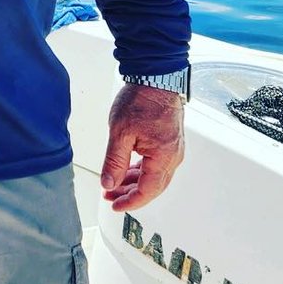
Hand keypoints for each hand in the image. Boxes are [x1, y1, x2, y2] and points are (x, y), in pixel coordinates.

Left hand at [100, 83, 184, 211]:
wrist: (156, 78)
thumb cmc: (142, 100)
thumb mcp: (120, 133)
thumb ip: (115, 161)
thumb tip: (109, 183)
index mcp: (164, 157)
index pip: (148, 190)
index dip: (131, 201)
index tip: (115, 205)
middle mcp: (173, 157)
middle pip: (152, 186)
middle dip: (130, 194)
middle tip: (109, 197)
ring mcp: (172, 149)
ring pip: (153, 176)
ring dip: (133, 183)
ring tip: (113, 185)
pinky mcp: (168, 142)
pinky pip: (155, 164)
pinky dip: (140, 171)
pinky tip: (125, 171)